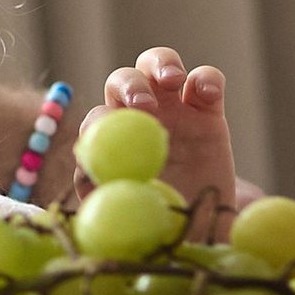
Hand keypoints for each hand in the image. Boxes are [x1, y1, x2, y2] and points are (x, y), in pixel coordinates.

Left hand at [91, 47, 241, 233]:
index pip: (96, 120)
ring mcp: (172, 108)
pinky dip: (206, 79)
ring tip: (171, 81)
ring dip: (160, 64)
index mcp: (111, 140)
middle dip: (128, 85)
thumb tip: (85, 174)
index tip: (110, 134)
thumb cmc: (157, 223)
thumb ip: (104, 192)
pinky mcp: (207, 109)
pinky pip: (205, 80)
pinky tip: (208, 94)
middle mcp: (137, 117)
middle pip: (121, 80)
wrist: (203, 231)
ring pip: (157, 64)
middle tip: (143, 105)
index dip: (99, 122)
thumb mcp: (128, 212)